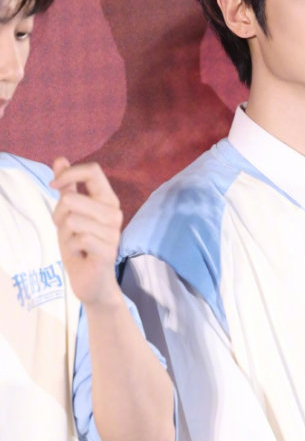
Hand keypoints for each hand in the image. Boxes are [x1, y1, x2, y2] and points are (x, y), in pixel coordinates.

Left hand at [51, 158, 123, 307]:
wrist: (93, 282)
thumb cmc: (82, 245)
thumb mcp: (70, 214)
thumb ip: (68, 187)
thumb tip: (59, 159)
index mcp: (108, 200)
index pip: (93, 171)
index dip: (69, 173)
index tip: (53, 185)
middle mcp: (114, 213)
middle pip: (72, 199)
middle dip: (58, 215)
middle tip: (66, 230)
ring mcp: (113, 232)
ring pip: (72, 220)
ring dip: (65, 234)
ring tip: (75, 243)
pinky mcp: (108, 251)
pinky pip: (79, 238)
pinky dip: (72, 247)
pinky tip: (81, 254)